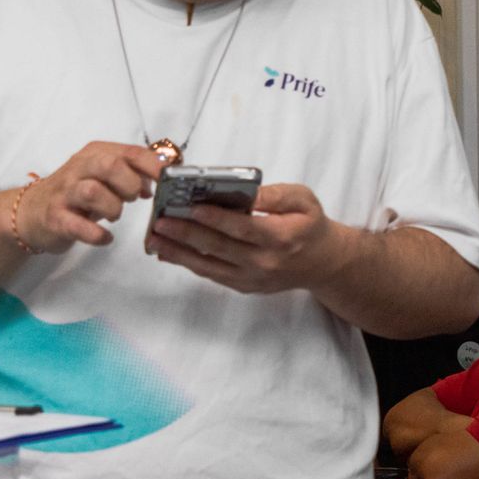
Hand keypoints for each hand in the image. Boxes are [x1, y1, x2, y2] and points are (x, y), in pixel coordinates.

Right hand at [14, 142, 163, 252]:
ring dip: (112, 207)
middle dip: (130, 184)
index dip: (153, 166)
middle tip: (133, 198)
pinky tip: (104, 237)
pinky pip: (78, 226)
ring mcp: (64, 193)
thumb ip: (133, 173)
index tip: (168, 180)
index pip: (130, 152)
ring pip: (93, 191)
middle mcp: (79, 169)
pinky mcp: (55, 218)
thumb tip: (160, 179)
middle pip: (110, 165)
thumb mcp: (104, 177)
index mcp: (96, 154)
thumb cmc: (76, 194)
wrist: (31, 212)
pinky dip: (97, 235)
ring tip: (114, 215)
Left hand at [147, 181, 353, 294]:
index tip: (191, 206)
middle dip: (186, 233)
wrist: (323, 263)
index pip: (242, 228)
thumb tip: (244, 192)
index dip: (216, 218)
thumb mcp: (303, 200)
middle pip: (219, 247)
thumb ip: (274, 195)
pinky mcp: (245, 286)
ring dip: (179, 252)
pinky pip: (213, 274)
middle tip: (160, 221)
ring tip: (154, 239)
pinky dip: (189, 263)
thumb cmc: (310, 225)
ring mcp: (253, 278)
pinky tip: (169, 251)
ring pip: (209, 265)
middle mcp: (265, 262)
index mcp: (280, 237)